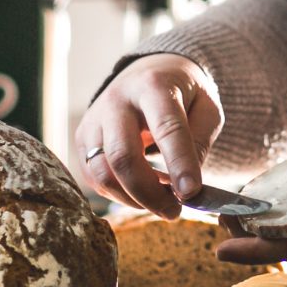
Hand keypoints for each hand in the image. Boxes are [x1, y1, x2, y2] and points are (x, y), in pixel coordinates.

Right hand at [74, 54, 223, 218]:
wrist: (145, 74)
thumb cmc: (180, 94)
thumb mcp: (205, 108)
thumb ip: (199, 142)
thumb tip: (185, 187)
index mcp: (152, 86)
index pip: (166, 128)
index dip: (179, 164)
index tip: (191, 194)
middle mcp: (116, 101)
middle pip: (123, 157)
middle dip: (149, 193)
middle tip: (173, 211)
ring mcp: (93, 121)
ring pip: (103, 174)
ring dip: (132, 199)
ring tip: (159, 203)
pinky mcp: (82, 139)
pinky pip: (94, 179)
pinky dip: (119, 195)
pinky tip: (141, 192)